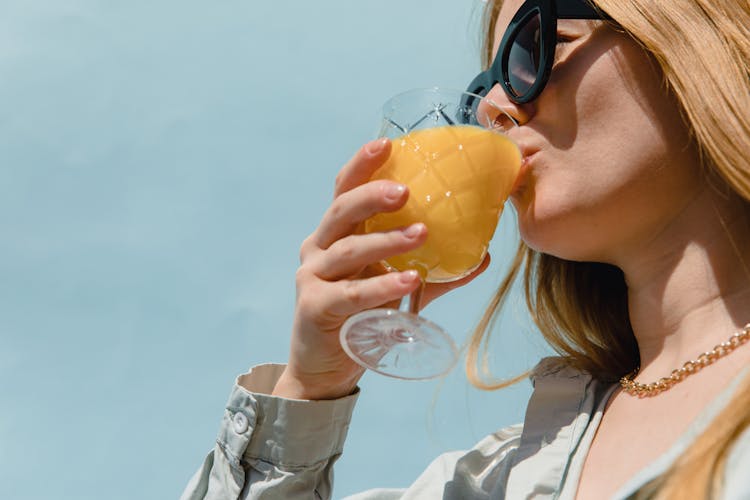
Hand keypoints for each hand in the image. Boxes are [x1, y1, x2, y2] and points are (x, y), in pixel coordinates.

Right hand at [272, 138, 488, 399]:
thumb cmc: (361, 318)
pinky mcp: (314, 307)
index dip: (362, 165)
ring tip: (422, 234)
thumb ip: (434, 271)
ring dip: (386, 240)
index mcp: (336, 235)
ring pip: (348, 249)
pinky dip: (381, 286)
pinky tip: (410, 280)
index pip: (344, 190)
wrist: (327, 369)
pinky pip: (351, 293)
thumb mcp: (397, 288)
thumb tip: (482, 255)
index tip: (386, 143)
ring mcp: (313, 277)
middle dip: (372, 195)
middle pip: (341, 211)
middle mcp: (319, 249)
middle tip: (405, 191)